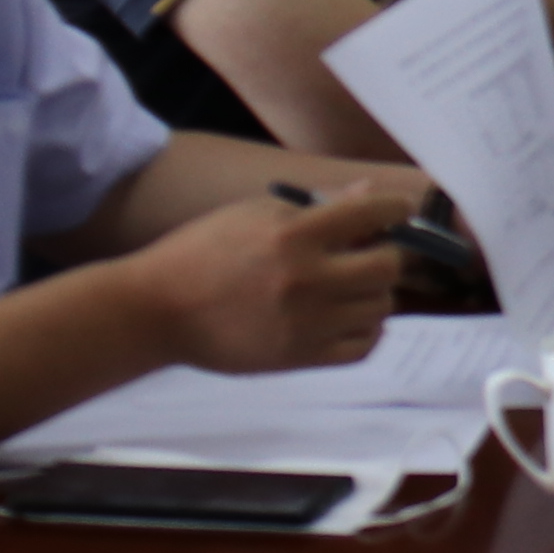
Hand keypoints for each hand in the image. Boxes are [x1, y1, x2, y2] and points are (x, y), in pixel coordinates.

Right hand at [151, 179, 414, 373]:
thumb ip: (317, 206)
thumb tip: (368, 195)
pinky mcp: (299, 357)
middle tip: (369, 251)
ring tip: (351, 285)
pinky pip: (362, 346)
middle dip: (386, 253)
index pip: (373, 215)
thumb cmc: (202, 253)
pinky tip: (348, 316)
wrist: (157, 311)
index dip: (394, 208)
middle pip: (388, 266)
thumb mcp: (253, 213)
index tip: (396, 210)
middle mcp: (307, 279)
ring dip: (374, 292)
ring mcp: (306, 323)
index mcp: (294, 235)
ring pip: (381, 307)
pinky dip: (366, 330)